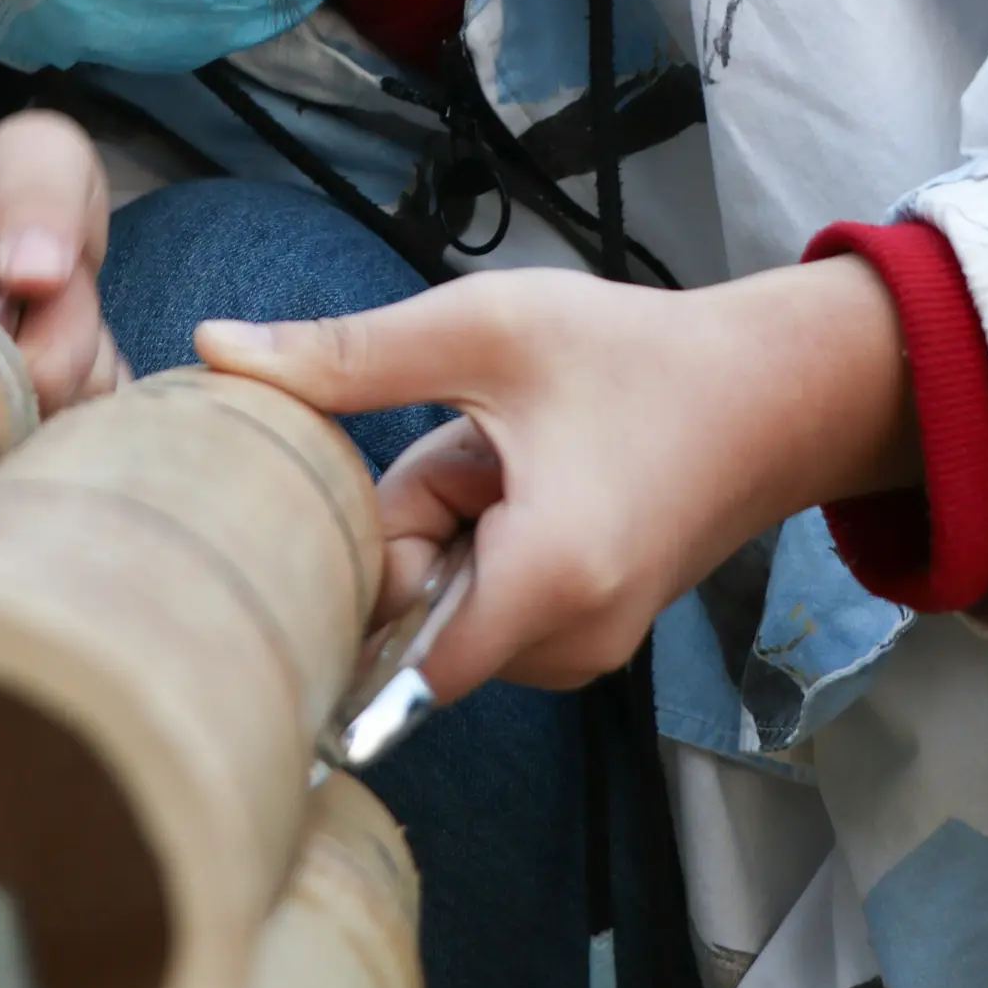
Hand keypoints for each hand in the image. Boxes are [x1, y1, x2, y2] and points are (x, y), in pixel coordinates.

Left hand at [197, 257, 918, 702]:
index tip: (360, 497)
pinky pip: (490, 608)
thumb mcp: (482, 329)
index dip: (356, 575)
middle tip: (469, 443)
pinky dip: (487, 546)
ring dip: (449, 531)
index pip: (388, 658)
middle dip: (412, 526)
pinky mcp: (589, 640)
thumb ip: (344, 355)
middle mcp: (568, 645)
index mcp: (545, 580)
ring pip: (447, 610)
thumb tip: (214, 349)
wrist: (773, 392)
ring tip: (508, 455)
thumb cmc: (637, 356)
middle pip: (412, 618)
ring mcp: (584, 653)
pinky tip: (531, 482)